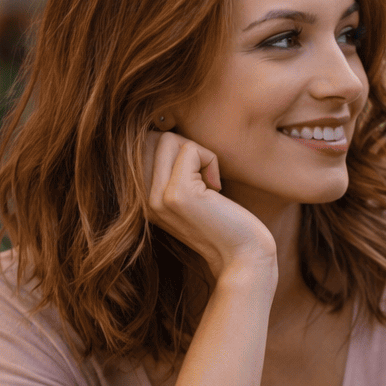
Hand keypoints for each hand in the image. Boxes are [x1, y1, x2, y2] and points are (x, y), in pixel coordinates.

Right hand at [144, 130, 276, 280]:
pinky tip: (217, 190)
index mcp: (141, 199)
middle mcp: (141, 199)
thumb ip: (170, 168)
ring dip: (198, 153)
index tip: (197, 177)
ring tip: (209, 183)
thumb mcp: (190, 192)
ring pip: (167, 139)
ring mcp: (156, 198)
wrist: (244, 255)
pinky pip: (190, 149)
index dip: (177, 150)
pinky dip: (210, 160)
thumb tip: (164, 130)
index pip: (143, 144)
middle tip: (206, 176)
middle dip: (187, 147)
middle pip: (152, 137)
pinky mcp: (177, 195)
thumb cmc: (224, 220)